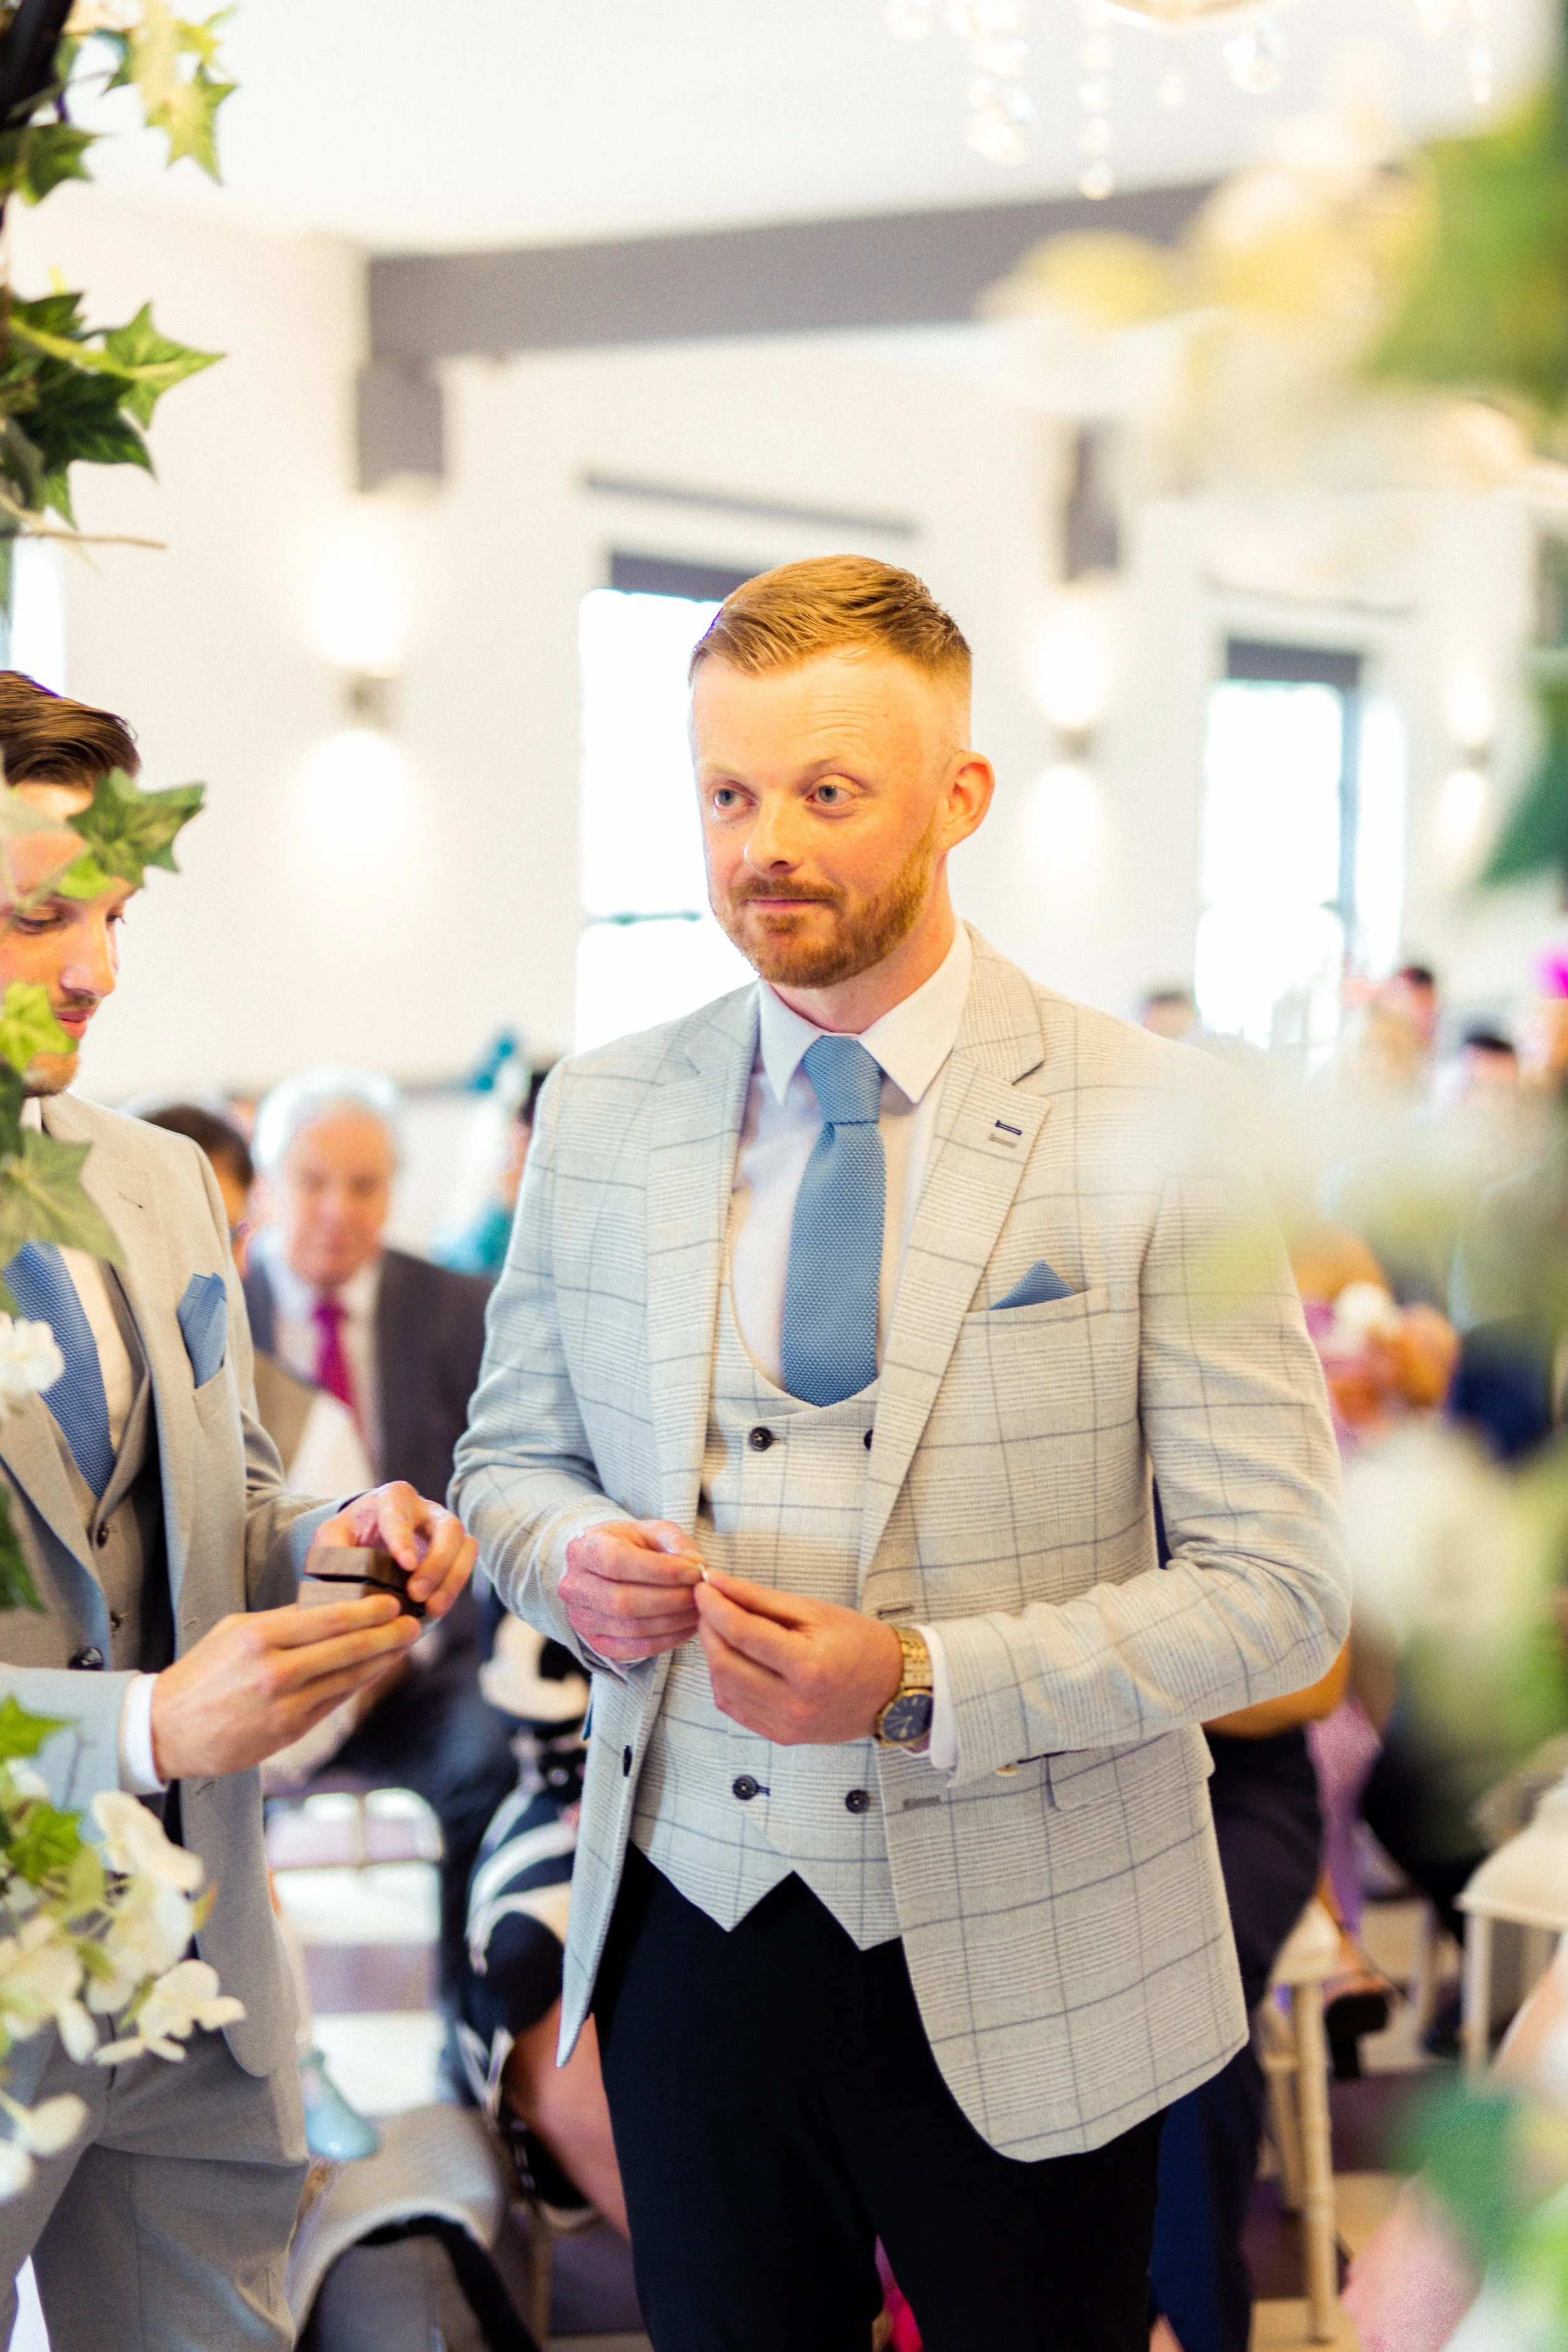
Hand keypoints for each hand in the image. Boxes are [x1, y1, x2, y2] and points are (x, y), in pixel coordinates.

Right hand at [151, 1596, 422, 1779]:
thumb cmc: (202, 1674)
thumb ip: (281, 1621)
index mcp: (260, 1637)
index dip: (368, 1611)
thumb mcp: (234, 1631)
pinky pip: (333, 1703)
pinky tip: (373, 1673)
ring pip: (347, 1678)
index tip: (392, 1603)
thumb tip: (327, 1609)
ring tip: (403, 1646)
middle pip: (346, 1649)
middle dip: (387, 1635)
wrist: (166, 1729)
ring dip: (381, 1662)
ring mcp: (284, 1705)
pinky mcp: (288, 1731)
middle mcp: (275, 1670)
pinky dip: (357, 1686)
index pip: (328, 1619)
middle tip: (414, 1624)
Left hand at [309, 1482, 476, 1619]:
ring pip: (465, 1546)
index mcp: (393, 1498)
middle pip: (448, 1527)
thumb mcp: (332, 1536)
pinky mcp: (455, 1551)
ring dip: (451, 1579)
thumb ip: (331, 1549)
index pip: (401, 1515)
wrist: (368, 1536)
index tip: (406, 1565)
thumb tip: (340, 1574)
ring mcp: (445, 1529)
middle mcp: (426, 1509)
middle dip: (437, 1563)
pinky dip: (453, 1588)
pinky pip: (466, 1564)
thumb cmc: (351, 1533)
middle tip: (416, 1594)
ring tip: (431, 1609)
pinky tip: (435, 1609)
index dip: (404, 1539)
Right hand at [559, 1520, 702, 1663]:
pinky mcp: (594, 1642)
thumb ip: (677, 1543)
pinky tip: (686, 1628)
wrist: (606, 1566)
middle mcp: (575, 1585)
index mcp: (585, 1548)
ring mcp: (581, 1618)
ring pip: (630, 1627)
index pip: (618, 1562)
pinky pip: (632, 1649)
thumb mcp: (654, 1531)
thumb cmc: (633, 1545)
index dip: (660, 1570)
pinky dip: (665, 1641)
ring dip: (672, 1622)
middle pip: (623, 1600)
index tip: (694, 1572)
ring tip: (699, 1610)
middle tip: (701, 1595)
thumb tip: (696, 1566)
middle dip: (671, 1600)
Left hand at [693, 1572, 901, 1744]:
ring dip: (714, 1655)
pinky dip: (725, 1681)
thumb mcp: (814, 1611)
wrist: (893, 1688)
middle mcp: (795, 1703)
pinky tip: (736, 1661)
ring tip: (724, 1630)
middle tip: (710, 1606)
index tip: (704, 1587)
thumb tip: (718, 1583)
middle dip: (708, 1630)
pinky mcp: (781, 1736)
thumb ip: (760, 1599)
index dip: (715, 1606)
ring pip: (723, 1688)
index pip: (742, 1633)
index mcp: (808, 1667)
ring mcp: (787, 1725)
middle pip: (725, 1664)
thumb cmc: (860, 1643)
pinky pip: (735, 1708)